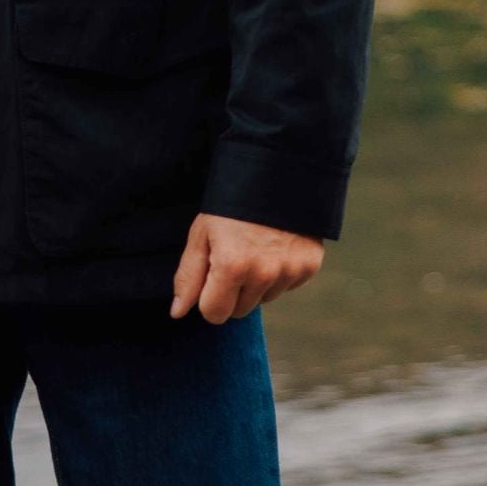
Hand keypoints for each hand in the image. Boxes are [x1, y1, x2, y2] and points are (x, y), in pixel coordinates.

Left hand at [169, 213, 323, 321]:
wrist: (275, 171)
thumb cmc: (229, 204)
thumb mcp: (202, 234)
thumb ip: (188, 277)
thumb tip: (178, 313)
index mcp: (232, 266)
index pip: (215, 314)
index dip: (208, 297)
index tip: (211, 274)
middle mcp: (264, 273)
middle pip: (240, 311)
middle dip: (232, 291)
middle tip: (233, 255)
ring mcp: (289, 271)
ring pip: (264, 299)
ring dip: (256, 282)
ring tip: (254, 246)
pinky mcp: (309, 266)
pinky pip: (286, 286)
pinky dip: (279, 273)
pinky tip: (274, 245)